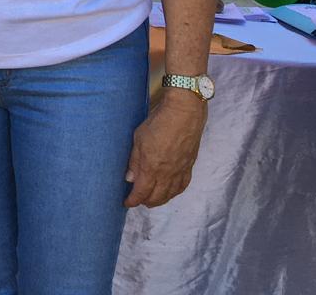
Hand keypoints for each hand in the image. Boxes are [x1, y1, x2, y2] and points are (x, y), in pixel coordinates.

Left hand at [124, 91, 206, 207]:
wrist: (184, 113)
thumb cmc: (158, 121)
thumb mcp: (138, 138)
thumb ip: (134, 161)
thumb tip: (129, 178)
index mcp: (152, 167)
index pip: (141, 192)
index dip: (133, 200)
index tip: (126, 202)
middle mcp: (167, 174)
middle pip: (156, 197)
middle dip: (145, 201)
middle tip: (137, 200)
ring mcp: (180, 171)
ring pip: (170, 194)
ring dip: (160, 200)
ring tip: (152, 200)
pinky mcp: (189, 165)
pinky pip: (182, 186)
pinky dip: (174, 192)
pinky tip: (170, 191)